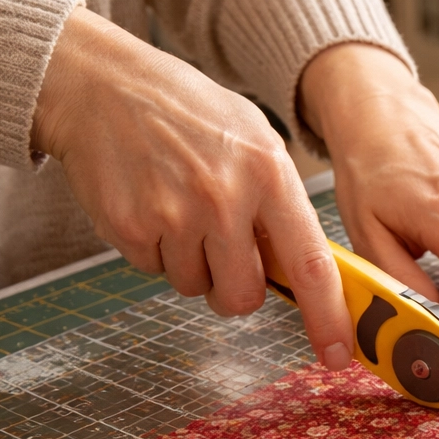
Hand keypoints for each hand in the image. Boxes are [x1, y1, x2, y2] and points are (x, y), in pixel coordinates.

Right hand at [31, 7, 352, 369]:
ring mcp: (175, 215)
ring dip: (190, 264)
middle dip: (235, 289)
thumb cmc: (186, 113)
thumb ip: (281, 205)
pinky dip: (154, 250)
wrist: (100, 84)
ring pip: (196, 287)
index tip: (338, 354)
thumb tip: (306, 273)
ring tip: (178, 208)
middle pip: (244, 296)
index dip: (327, 316)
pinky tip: (148, 204)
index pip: (310, 264)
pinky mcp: (130, 228)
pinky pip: (153, 270)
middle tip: (221, 252)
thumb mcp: (254, 141)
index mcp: (269, 174)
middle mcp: (225, 198)